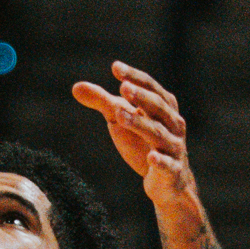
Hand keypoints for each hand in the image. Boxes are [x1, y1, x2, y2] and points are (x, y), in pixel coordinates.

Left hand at [72, 61, 195, 212]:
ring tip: (120, 114)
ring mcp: (174, 147)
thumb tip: (75, 87)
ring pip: (157, 133)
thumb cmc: (142, 143)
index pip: (149, 86)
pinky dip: (160, 161)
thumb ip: (102, 102)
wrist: (166, 181)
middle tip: (123, 88)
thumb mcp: (121, 119)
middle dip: (140, 97)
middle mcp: (173, 123)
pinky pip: (167, 166)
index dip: (134, 77)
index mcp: (163, 106)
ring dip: (140, 124)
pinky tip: (151, 157)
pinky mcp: (173, 171)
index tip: (115, 68)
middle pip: (157, 106)